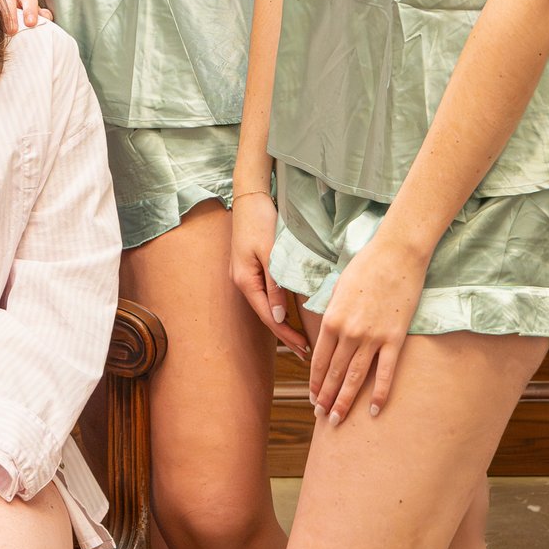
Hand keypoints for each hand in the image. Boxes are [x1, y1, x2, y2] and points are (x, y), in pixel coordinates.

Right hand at [229, 188, 310, 356]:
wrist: (249, 196)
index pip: (269, 317)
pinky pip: (265, 294)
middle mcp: (242, 281)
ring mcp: (245, 274)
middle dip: (286, 334)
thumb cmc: (260, 221)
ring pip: (266, 306)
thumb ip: (275, 285)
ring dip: (283, 322)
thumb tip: (280, 316)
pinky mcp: (251, 267)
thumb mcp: (270, 253)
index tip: (305, 350)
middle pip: (267, 315)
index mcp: (245, 281)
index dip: (287, 335)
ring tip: (300, 338)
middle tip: (306, 352)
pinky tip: (289, 313)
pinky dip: (279, 307)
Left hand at [306, 232, 427, 423]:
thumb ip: (332, 314)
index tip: (313, 398)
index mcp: (331, 319)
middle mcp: (348, 333)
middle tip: (322, 417)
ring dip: (344, 401)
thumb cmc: (366, 266)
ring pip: (354, 378)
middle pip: (334, 373)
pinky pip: (385, 373)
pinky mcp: (394, 338)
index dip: (315, 382)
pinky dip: (379, 394)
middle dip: (326, 398)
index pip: (319, 360)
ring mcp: (372, 338)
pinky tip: (374, 411)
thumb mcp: (338, 289)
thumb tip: (328, 333)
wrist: (397, 254)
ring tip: (337, 420)